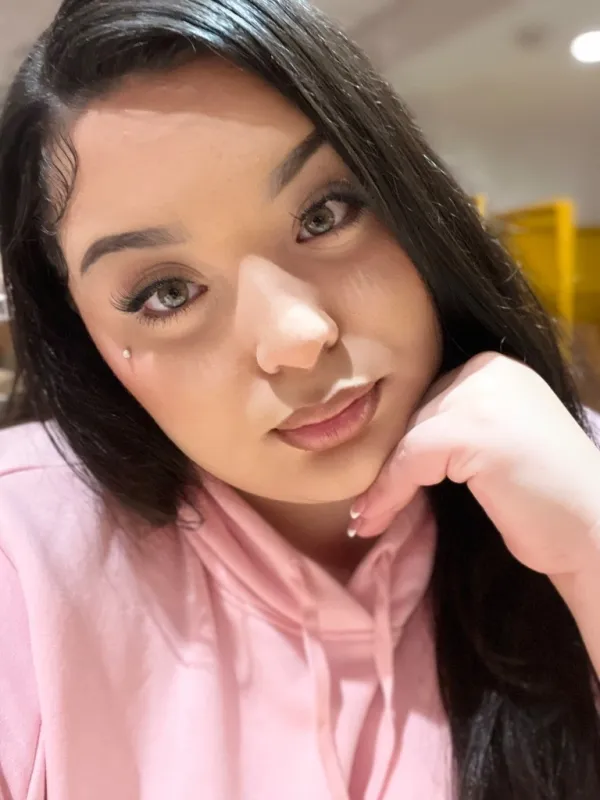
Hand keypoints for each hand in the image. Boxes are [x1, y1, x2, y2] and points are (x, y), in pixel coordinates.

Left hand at [350, 352, 599, 577]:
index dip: (402, 446)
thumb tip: (386, 452)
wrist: (596, 532)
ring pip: (408, 440)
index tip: (379, 484)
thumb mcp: (493, 449)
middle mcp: (489, 370)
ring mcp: (483, 396)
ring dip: (382, 485)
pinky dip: (389, 493)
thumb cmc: (546, 500)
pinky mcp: (472, 429)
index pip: (428, 402)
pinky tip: (373, 519)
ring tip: (365, 519)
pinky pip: (410, 460)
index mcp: (495, 369)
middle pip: (414, 417)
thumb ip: (452, 433)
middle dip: (389, 466)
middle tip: (366, 507)